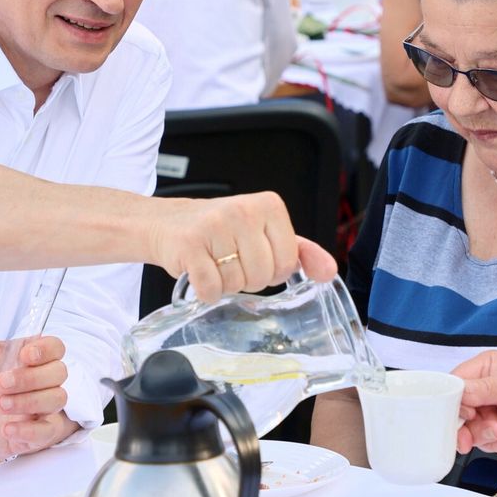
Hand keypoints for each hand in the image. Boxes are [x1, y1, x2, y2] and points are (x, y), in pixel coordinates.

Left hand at [0, 316, 79, 465]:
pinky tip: (6, 429)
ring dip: (30, 401)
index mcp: (23, 359)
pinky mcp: (33, 435)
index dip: (47, 349)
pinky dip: (30, 430)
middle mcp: (37, 382)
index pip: (54, 347)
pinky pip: (47, 431)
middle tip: (0, 383)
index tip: (26, 355)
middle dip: (32, 377)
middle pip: (59, 371)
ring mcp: (38, 408)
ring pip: (57, 398)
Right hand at [148, 192, 337, 302]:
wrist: (167, 223)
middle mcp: (243, 210)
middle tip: (230, 260)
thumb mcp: (262, 232)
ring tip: (213, 263)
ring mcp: (214, 226)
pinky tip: (199, 273)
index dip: (271, 269)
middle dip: (247, 278)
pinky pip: (211, 288)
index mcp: (268, 205)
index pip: (288, 262)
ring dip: (224, 284)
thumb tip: (329, 271)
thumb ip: (299, 250)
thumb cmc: (218, 230)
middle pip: (264, 275)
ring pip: (237, 284)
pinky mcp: (189, 245)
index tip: (252, 255)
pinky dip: (205, 291)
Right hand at [452, 350, 496, 456]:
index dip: (453, 397)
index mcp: (484, 369)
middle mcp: (481, 391)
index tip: (464, 409)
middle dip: (465, 421)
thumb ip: (482, 388)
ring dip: (483, 434)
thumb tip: (457, 393)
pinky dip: (495, 443)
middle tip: (475, 424)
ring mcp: (486, 414)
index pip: (455, 382)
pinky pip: (481, 443)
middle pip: (456, 408)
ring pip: (465, 429)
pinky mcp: (492, 435)